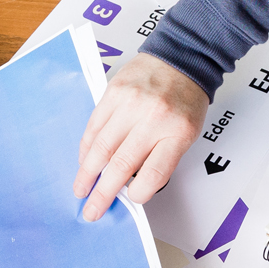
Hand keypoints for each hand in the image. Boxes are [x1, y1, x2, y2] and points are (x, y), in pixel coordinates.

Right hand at [73, 54, 207, 221]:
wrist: (181, 57)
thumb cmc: (186, 98)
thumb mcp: (187, 132)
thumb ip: (162, 157)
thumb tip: (131, 184)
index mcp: (178, 132)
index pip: (154, 174)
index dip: (138, 193)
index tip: (130, 199)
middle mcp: (153, 118)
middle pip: (121, 165)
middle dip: (102, 194)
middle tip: (91, 210)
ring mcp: (130, 104)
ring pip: (101, 147)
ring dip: (87, 173)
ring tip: (81, 189)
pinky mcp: (113, 92)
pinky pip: (94, 126)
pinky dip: (86, 147)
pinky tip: (85, 160)